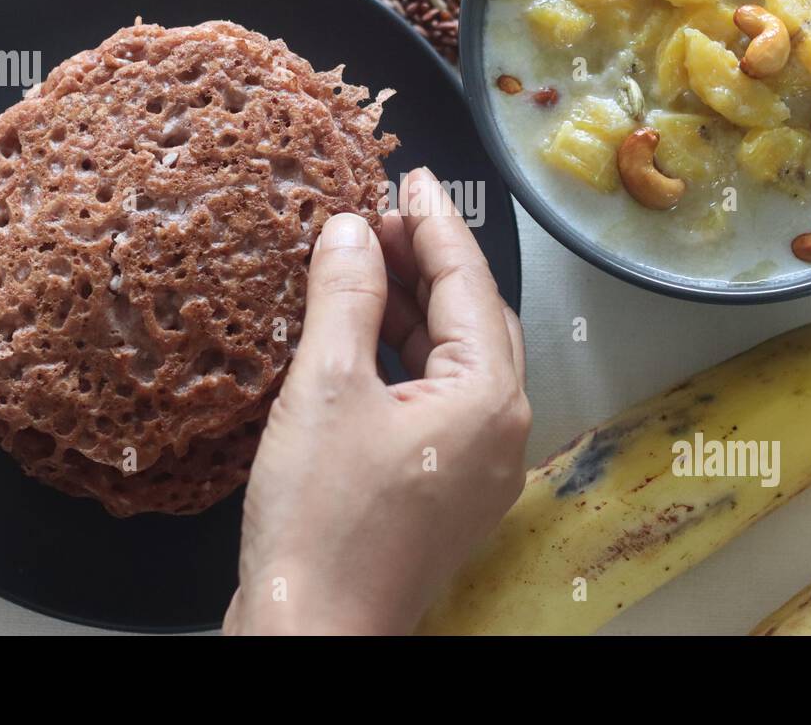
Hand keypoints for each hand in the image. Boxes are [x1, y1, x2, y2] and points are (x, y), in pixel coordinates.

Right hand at [225, 167, 529, 634]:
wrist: (310, 636)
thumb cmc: (320, 524)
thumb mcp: (325, 388)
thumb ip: (344, 297)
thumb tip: (349, 230)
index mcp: (489, 398)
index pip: (469, 281)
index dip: (434, 220)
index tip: (411, 173)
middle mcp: (500, 430)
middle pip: (474, 316)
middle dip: (428, 261)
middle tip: (377, 217)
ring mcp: (477, 464)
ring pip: (457, 359)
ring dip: (415, 309)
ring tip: (364, 264)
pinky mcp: (445, 487)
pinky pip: (438, 398)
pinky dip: (405, 358)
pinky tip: (363, 336)